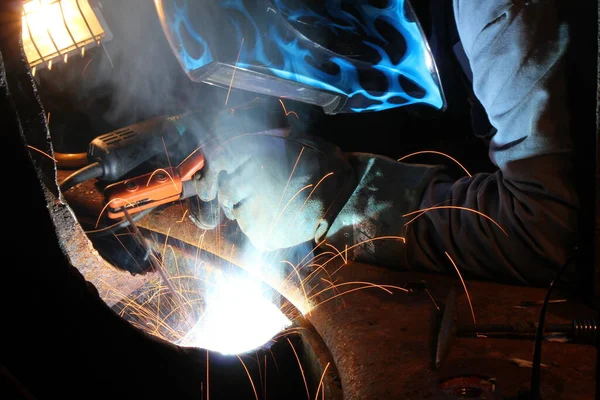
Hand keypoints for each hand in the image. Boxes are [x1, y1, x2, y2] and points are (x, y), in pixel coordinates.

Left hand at [189, 99, 355, 250]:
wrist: (345, 196)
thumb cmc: (322, 164)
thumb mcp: (292, 139)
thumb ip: (260, 143)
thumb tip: (230, 150)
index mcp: (253, 151)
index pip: (218, 160)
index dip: (211, 172)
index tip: (208, 184)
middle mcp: (246, 178)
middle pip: (225, 189)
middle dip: (235, 194)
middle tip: (259, 196)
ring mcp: (252, 208)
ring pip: (236, 212)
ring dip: (249, 211)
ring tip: (278, 209)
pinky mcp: (259, 233)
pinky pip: (250, 231)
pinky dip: (261, 228)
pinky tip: (283, 221)